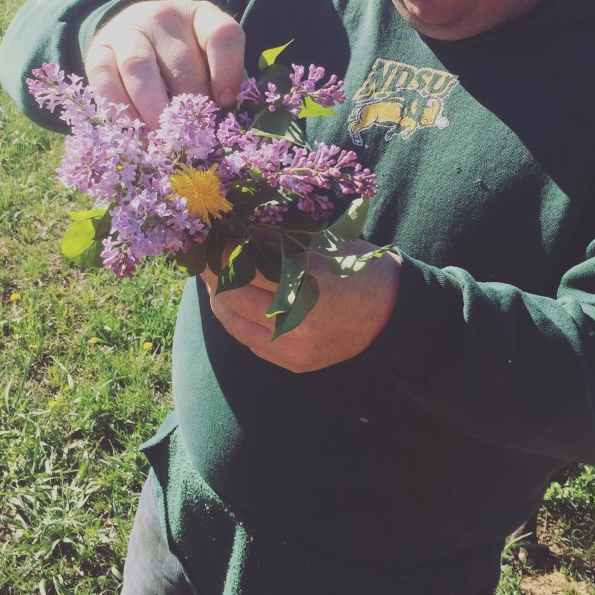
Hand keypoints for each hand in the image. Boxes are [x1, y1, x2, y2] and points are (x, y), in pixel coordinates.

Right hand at [85, 0, 244, 129]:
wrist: (135, 33)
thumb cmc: (184, 56)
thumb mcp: (209, 58)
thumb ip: (223, 82)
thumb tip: (228, 123)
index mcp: (201, 16)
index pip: (221, 35)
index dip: (227, 71)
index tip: (226, 102)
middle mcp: (163, 18)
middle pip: (181, 62)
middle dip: (189, 105)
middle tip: (193, 135)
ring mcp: (127, 31)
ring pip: (139, 67)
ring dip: (153, 108)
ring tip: (164, 136)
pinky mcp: (98, 51)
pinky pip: (105, 80)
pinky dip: (120, 108)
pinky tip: (134, 129)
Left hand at [201, 244, 401, 371]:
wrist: (389, 313)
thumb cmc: (353, 268)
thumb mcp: (319, 244)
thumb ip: (275, 240)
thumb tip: (231, 231)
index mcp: (305, 277)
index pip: (242, 262)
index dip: (219, 250)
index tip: (209, 238)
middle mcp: (295, 315)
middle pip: (230, 292)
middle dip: (213, 273)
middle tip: (204, 257)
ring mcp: (292, 344)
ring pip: (231, 319)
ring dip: (219, 297)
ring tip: (216, 280)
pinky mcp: (292, 362)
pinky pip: (247, 340)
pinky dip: (236, 320)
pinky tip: (234, 304)